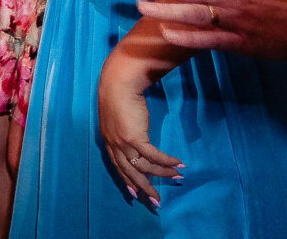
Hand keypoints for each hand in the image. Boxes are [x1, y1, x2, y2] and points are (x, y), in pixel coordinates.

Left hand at [98, 50, 181, 204]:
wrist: (119, 84)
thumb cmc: (120, 97)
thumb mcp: (118, 119)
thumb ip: (124, 133)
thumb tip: (137, 143)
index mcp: (108, 141)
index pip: (118, 167)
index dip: (128, 180)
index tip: (136, 193)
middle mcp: (113, 145)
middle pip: (130, 173)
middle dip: (144, 188)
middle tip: (156, 201)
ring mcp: (123, 143)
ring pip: (144, 167)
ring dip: (162, 174)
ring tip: (176, 178)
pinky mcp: (134, 138)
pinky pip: (154, 156)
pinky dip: (167, 161)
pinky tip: (178, 164)